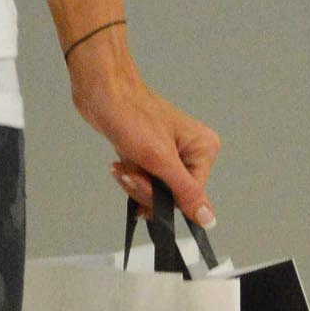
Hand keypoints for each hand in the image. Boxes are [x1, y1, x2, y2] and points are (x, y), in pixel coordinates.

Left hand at [67, 29, 219, 224]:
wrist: (101, 92)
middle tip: (130, 172)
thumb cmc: (130, 114)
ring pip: (155, 190)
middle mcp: (191, 152)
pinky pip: (144, 181)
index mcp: (203, 149)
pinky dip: (130, 177)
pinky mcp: (151, 155)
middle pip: (172, 195)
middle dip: (146, 188)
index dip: (164, 196)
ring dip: (134, 183)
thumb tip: (208, 218)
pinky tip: (120, 166)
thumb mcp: (160, 159)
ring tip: (123, 166)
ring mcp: (170, 154)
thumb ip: (185, 191)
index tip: (143, 181)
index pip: (191, 195)